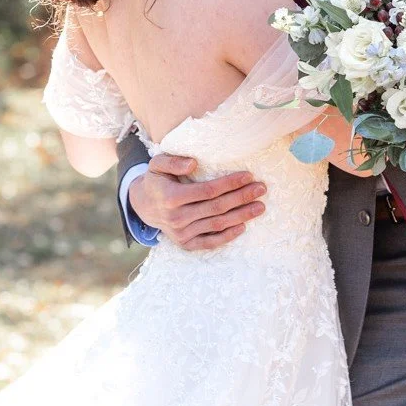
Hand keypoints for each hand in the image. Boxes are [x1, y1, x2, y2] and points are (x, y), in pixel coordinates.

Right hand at [128, 153, 266, 250]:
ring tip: (260, 207)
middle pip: (217, 207)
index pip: (208, 190)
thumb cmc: (157, 180)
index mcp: (171, 197)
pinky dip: (227, 236)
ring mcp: (181, 233)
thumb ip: (173, 161)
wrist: (144, 206)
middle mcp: (177, 218)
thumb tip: (193, 163)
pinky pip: (210, 242)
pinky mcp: (185, 244)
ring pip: (217, 224)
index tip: (248, 176)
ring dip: (241, 216)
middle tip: (261, 189)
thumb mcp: (157, 164)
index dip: (230, 183)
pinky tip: (243, 226)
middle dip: (242, 197)